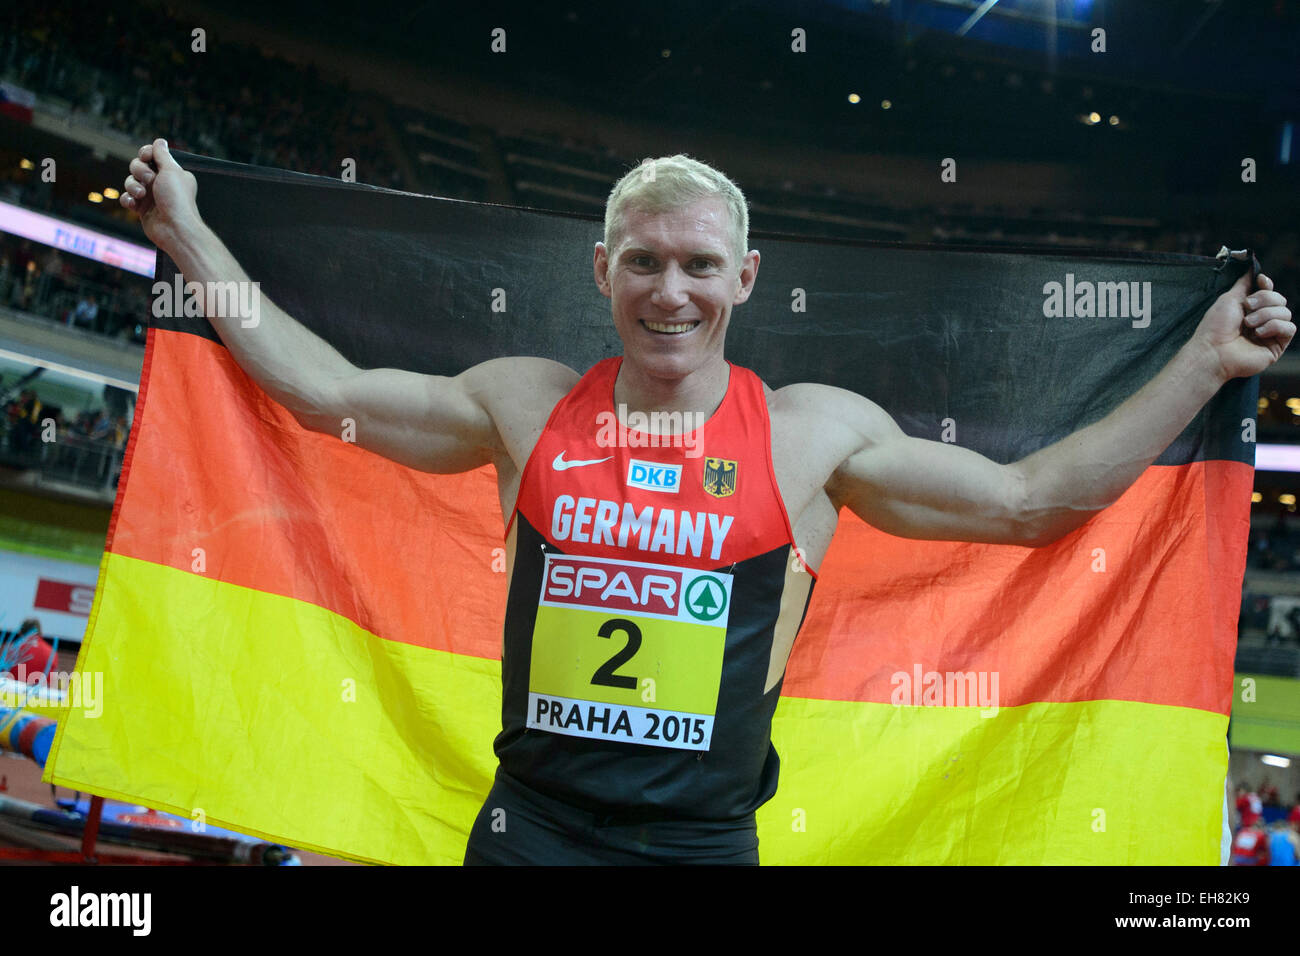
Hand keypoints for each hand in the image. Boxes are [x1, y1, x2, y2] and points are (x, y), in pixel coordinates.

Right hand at [121, 138, 200, 253]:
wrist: (174, 229)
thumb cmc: (176, 199)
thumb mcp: (171, 171)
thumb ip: (162, 155)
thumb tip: (160, 141)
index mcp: (171, 172)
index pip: (152, 155)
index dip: (145, 153)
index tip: (146, 157)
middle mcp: (161, 183)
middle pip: (138, 166)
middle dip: (139, 170)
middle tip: (149, 179)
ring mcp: (151, 196)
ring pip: (130, 182)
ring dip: (132, 186)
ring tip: (141, 195)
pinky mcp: (142, 209)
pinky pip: (127, 198)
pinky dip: (128, 199)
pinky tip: (134, 204)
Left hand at [1191, 270, 1292, 382]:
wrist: (1213, 351)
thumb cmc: (1215, 327)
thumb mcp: (1229, 299)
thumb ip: (1243, 284)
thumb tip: (1252, 269)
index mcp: (1250, 310)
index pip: (1269, 292)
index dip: (1267, 285)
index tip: (1260, 281)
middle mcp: (1262, 320)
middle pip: (1280, 299)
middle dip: (1264, 300)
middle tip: (1247, 308)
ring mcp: (1270, 334)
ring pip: (1286, 312)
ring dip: (1265, 314)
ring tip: (1248, 324)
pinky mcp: (1277, 346)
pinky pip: (1289, 328)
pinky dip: (1274, 326)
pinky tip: (1259, 332)